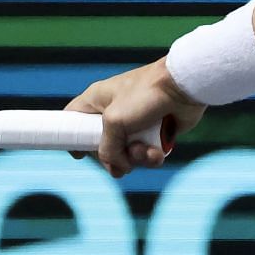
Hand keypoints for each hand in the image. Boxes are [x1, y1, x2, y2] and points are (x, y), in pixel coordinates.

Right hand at [65, 59, 204, 178]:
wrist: (183, 88)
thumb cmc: (145, 95)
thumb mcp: (114, 122)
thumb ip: (107, 149)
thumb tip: (117, 166)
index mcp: (97, 100)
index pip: (73, 117)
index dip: (71, 136)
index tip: (78, 155)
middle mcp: (114, 111)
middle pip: (102, 146)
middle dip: (113, 159)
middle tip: (120, 161)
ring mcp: (135, 122)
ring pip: (126, 154)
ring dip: (136, 159)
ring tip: (146, 151)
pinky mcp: (154, 131)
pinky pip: (146, 153)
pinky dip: (151, 156)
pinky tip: (157, 152)